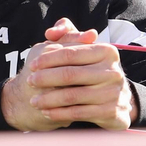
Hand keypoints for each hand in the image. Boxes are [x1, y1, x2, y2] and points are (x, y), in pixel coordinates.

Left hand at [1, 18, 136, 131]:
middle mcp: (113, 71)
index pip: (70, 53)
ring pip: (72, 95)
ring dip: (49, 99)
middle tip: (29, 81)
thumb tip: (50, 32)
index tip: (32, 65)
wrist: (115, 99)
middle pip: (70, 75)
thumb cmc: (91, 70)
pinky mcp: (111, 112)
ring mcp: (113, 93)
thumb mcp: (83, 51)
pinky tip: (46, 112)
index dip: (48, 59)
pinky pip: (78, 113)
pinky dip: (59, 113)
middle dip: (46, 78)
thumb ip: (66, 35)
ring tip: (34, 101)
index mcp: (107, 51)